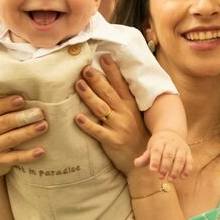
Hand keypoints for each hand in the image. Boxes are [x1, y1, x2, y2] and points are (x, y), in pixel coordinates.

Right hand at [0, 95, 47, 182]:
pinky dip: (29, 155)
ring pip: (11, 139)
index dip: (7, 103)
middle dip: (23, 117)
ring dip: (29, 132)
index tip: (22, 99)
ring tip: (44, 125)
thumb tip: (23, 93)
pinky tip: (41, 151)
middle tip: (40, 112)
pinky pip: (15, 158)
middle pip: (4, 122)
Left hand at [74, 56, 148, 176]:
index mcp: (131, 106)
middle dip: (97, 80)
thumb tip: (109, 83)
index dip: (113, 71)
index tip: (104, 57)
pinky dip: (88, 125)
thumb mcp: (135, 115)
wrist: (143, 161)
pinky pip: (98, 132)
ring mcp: (119, 128)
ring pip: (101, 109)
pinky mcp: (112, 141)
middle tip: (85, 69)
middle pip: (109, 94)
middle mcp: (125, 114)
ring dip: (89, 96)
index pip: (121, 85)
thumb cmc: (136, 135)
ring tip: (79, 85)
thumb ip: (123, 101)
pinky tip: (77, 118)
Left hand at [136, 129, 192, 180]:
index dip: (155, 160)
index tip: (152, 170)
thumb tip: (136, 163)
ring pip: (180, 159)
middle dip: (165, 167)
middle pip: (169, 155)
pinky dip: (187, 169)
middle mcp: (171, 143)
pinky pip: (189, 161)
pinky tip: (182, 177)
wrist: (172, 132)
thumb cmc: (159, 144)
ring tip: (170, 179)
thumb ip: (145, 157)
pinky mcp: (188, 152)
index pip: (157, 150)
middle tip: (160, 177)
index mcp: (160, 142)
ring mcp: (181, 148)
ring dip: (175, 170)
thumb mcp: (151, 148)